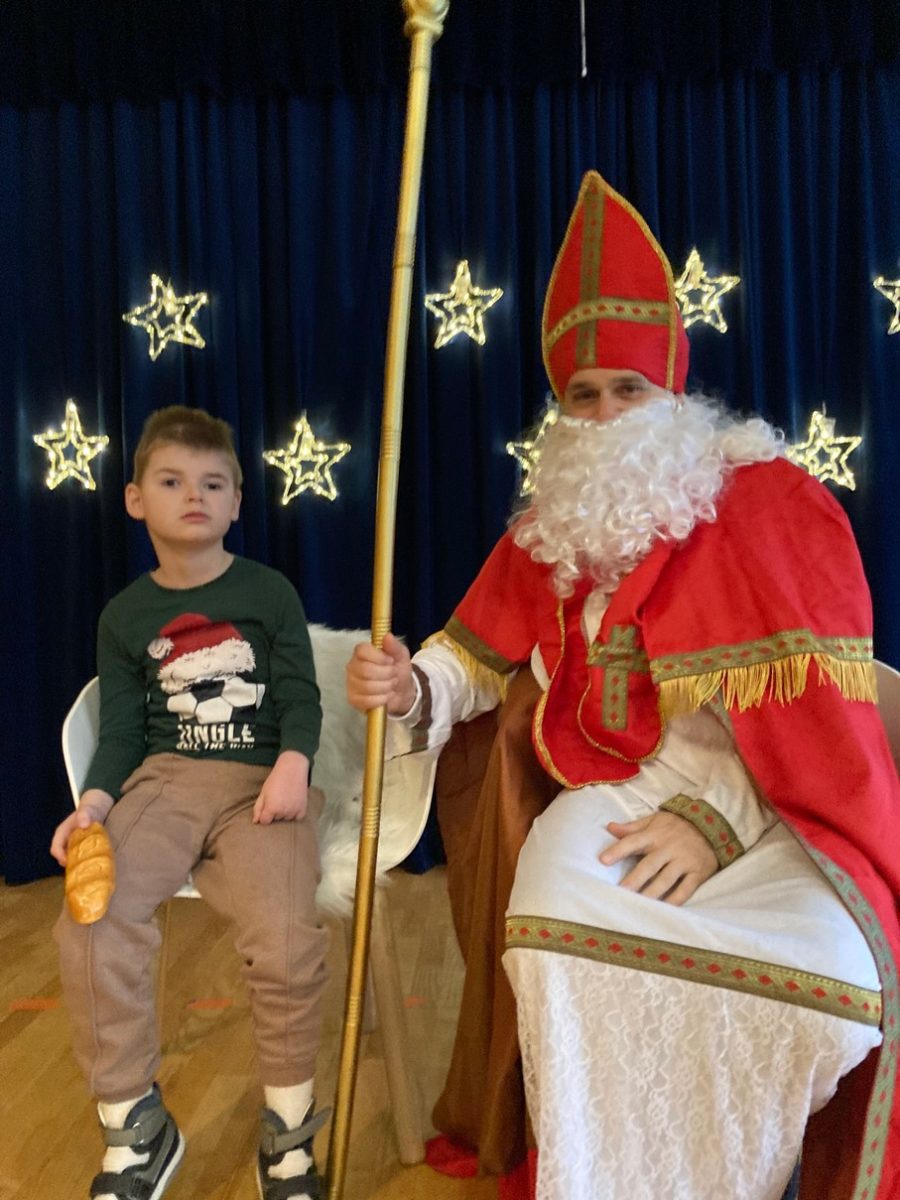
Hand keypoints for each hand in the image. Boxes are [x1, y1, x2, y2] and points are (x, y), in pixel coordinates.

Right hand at [50, 789, 113, 865]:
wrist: (95, 811)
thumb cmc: (89, 810)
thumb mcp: (87, 811)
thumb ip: (84, 815)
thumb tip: (84, 824)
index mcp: (61, 833)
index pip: (55, 849)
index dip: (60, 857)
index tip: (69, 862)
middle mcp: (64, 842)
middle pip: (62, 858)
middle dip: (70, 864)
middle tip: (81, 869)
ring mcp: (72, 846)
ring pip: (71, 859)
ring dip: (78, 864)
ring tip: (88, 868)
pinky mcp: (80, 849)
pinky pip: (79, 858)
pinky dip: (85, 862)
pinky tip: (94, 864)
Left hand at [253, 751, 309, 823]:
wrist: (292, 769)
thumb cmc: (276, 779)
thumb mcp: (263, 792)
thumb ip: (258, 808)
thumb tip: (255, 822)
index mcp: (271, 808)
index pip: (264, 821)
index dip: (264, 814)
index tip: (267, 806)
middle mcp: (283, 812)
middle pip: (276, 820)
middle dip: (275, 813)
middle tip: (278, 798)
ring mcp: (294, 811)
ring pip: (286, 819)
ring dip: (285, 813)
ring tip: (285, 799)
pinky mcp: (303, 809)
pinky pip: (297, 818)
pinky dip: (295, 813)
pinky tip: (292, 803)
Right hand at [345, 633, 414, 715]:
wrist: (402, 691)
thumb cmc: (397, 669)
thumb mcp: (400, 655)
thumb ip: (394, 645)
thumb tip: (387, 636)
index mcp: (361, 652)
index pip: (362, 650)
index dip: (378, 657)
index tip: (391, 661)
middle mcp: (352, 666)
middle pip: (365, 670)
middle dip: (386, 674)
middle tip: (394, 674)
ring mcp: (351, 684)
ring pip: (367, 686)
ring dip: (386, 687)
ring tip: (391, 684)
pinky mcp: (353, 700)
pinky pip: (366, 701)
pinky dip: (381, 699)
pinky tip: (386, 696)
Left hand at [599, 810, 717, 905]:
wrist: (712, 826)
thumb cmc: (677, 826)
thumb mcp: (655, 821)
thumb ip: (633, 827)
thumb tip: (610, 828)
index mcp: (655, 835)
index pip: (633, 842)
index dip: (618, 850)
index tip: (603, 860)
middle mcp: (669, 848)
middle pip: (649, 865)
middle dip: (634, 879)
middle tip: (620, 892)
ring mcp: (684, 861)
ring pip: (666, 880)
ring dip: (652, 893)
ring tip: (638, 905)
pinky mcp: (697, 873)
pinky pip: (686, 889)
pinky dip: (675, 900)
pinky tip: (664, 910)